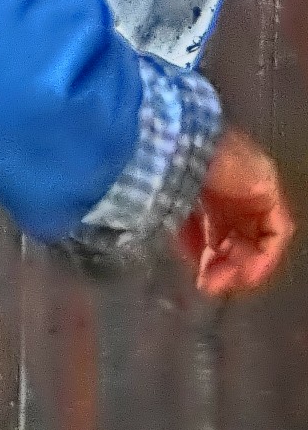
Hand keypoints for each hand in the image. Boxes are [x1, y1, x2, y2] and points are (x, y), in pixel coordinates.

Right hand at [177, 126, 293, 296]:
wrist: (168, 145)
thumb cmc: (155, 171)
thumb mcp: (166, 209)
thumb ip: (181, 232)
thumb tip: (189, 260)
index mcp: (206, 185)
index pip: (215, 227)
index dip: (208, 254)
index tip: (199, 274)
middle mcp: (233, 187)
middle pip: (238, 235)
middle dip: (223, 264)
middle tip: (210, 284)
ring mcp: (253, 188)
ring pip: (257, 237)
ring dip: (242, 265)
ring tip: (223, 282)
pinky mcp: (268, 192)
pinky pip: (275, 233)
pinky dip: (263, 257)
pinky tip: (244, 273)